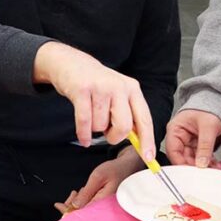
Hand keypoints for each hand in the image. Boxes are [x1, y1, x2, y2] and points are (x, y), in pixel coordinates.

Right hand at [34, 42, 155, 160]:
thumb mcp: (118, 93)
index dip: (147, 140)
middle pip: (124, 126)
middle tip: (107, 132)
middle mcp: (119, 86)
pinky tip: (84, 137)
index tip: (149, 157)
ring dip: (94, 129)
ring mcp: (100, 87)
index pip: (144, 118)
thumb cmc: (97, 84)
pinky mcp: (82, 90)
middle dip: (114, 137)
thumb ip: (129, 114)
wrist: (71, 63)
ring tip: (92, 116)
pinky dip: (83, 134)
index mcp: (132, 88)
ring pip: (101, 126)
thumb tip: (139, 141)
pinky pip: (84, 122)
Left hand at [53, 148, 142, 214]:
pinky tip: (83, 191)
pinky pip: (90, 203)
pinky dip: (84, 198)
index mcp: (102, 202)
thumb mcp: (98, 177)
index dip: (69, 210)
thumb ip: (86, 193)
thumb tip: (74, 206)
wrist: (127, 166)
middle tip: (71, 193)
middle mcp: (103, 206)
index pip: (83, 213)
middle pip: (82, 212)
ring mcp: (103, 204)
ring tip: (76, 191)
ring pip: (85, 207)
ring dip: (78, 200)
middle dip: (72, 204)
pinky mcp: (103, 201)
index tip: (59, 205)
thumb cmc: (115, 169)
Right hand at [165, 109, 220, 167]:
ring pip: (192, 160)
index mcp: (175, 129)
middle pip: (182, 157)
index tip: (189, 172)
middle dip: (194, 166)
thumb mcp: (207, 126)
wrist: (219, 104)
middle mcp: (180, 137)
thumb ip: (205, 145)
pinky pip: (201, 157)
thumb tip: (201, 163)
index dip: (180, 163)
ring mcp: (189, 142)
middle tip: (204, 172)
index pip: (173, 151)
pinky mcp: (197, 146)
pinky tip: (214, 165)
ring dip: (203, 166)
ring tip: (212, 169)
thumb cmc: (209, 108)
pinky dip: (208, 162)